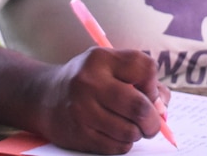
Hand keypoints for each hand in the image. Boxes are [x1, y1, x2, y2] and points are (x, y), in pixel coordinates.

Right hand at [33, 47, 166, 153]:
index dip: (155, 84)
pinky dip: (124, 143)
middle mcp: (90, 82)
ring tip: (131, 126)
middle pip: (139, 106)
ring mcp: (83, 110)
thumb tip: (162, 106)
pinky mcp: (79, 134)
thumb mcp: (109, 65)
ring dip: (138, 132)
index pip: (146, 68)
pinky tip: (116, 133)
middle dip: (153, 119)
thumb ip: (140, 78)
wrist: (44, 97)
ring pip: (130, 131)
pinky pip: (117, 146)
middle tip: (152, 122)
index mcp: (101, 59)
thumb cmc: (88, 80)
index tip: (149, 91)